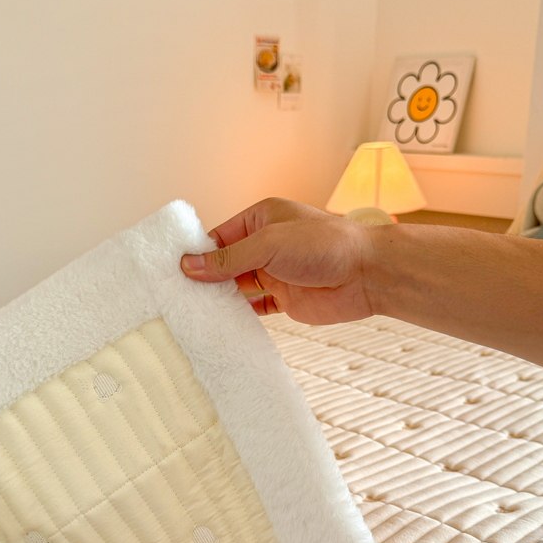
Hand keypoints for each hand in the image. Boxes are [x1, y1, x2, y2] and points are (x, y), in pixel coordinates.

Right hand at [181, 197, 375, 324]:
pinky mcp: (285, 299)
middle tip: (177, 295)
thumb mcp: (269, 245)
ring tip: (192, 311)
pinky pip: (255, 308)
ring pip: (237, 287)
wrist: (367, 274)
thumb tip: (190, 266)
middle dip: (205, 278)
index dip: (197, 253)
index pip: (219, 237)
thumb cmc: (325, 245)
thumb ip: (228, 259)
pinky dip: (240, 315)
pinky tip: (221, 322)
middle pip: (225, 263)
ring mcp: (275, 273)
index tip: (174, 271)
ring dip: (220, 298)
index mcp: (261, 220)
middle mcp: (266, 245)